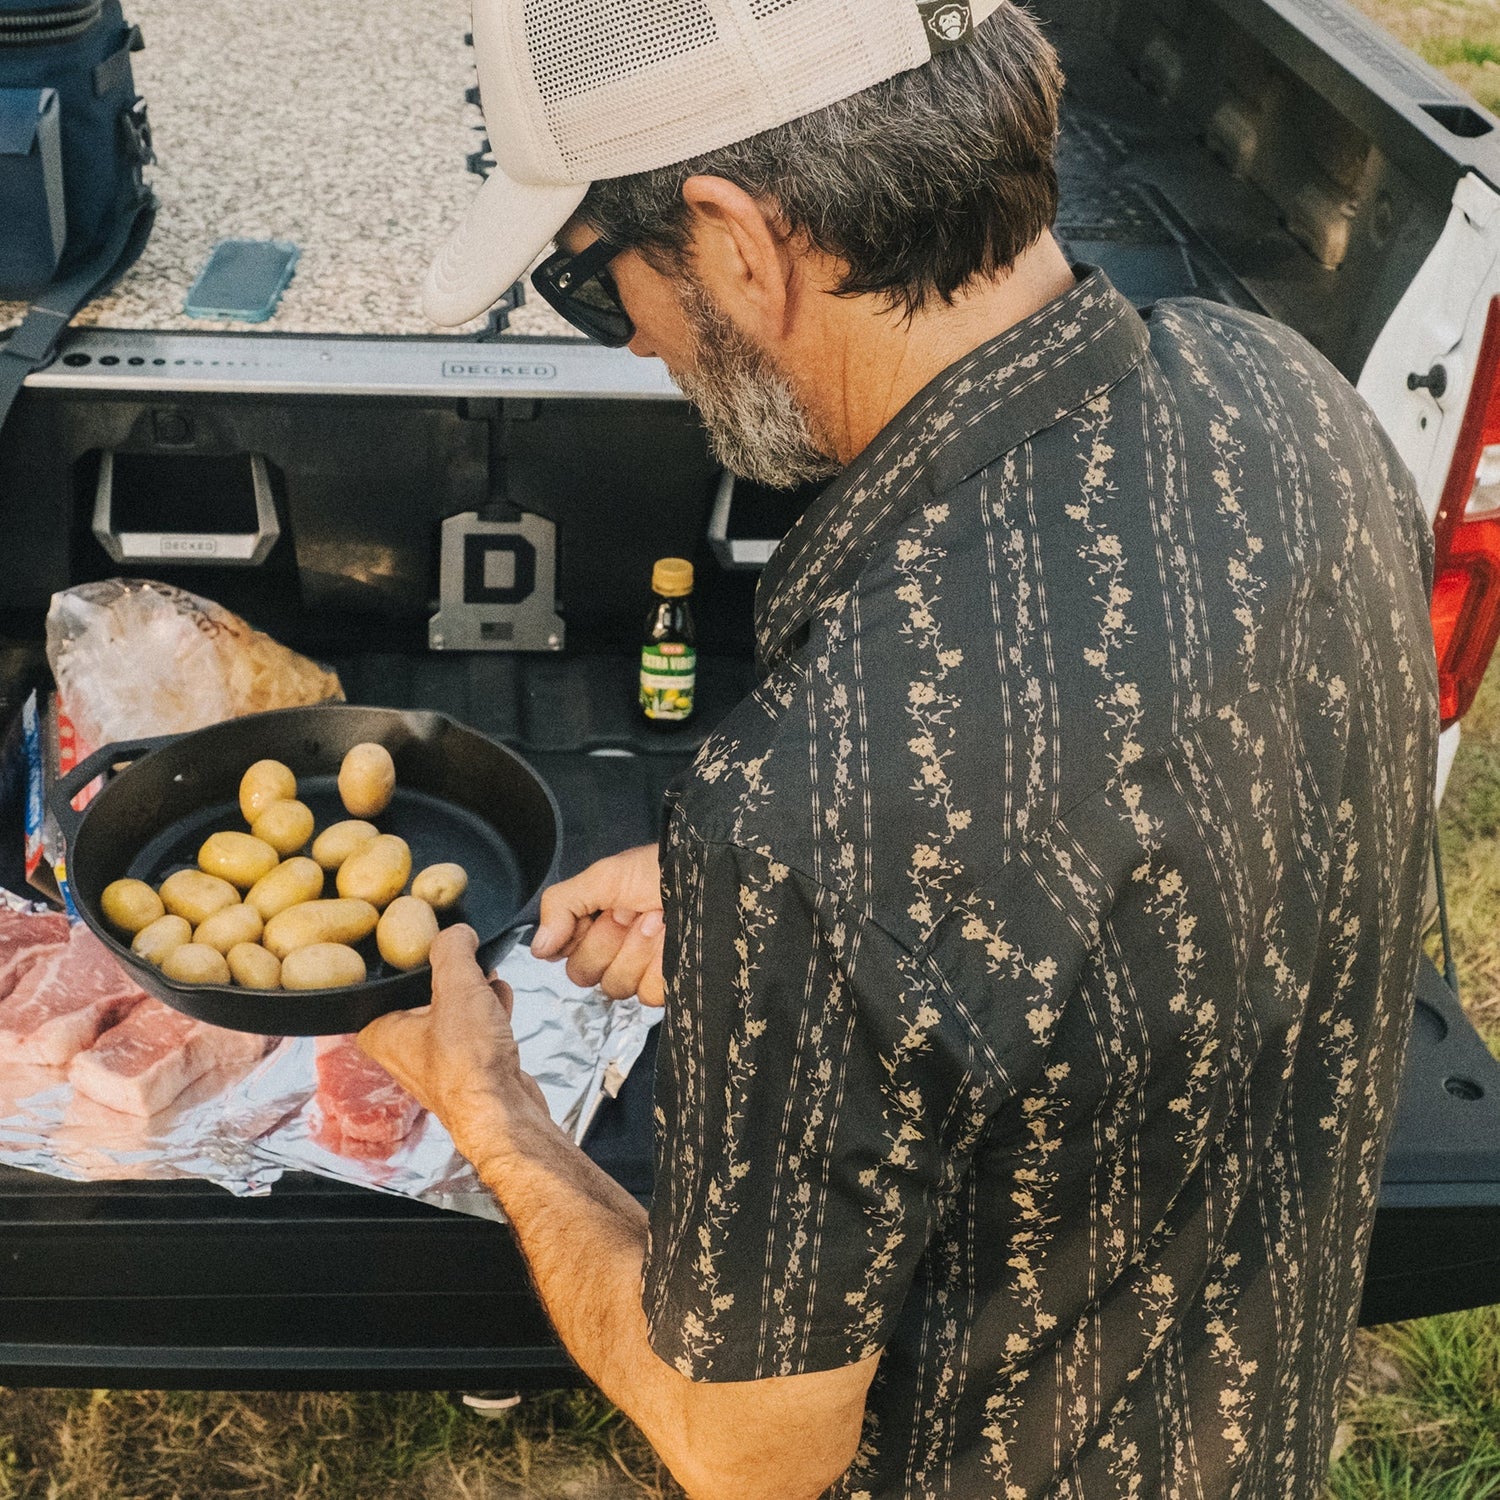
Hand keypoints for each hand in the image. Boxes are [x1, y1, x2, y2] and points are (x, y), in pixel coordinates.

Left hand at [358, 925, 550, 1163]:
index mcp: (381, 1032)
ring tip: (490, 977)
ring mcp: (438, 1061)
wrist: (504, 1112)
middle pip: (425, 993)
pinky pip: (475, 1029)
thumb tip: (457, 931)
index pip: (385, 982)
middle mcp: (404, 1050)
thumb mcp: (456, 986)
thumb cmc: (468, 1064)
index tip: (433, 942)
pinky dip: (489, 1013)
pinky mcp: (468, 1069)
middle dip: (453, 975)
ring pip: (453, 1011)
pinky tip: (502, 999)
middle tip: (469, 960)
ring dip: (476, 992)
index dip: (412, 960)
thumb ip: (452, 949)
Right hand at [531, 844, 665, 1006]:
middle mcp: (615, 950)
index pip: (564, 954)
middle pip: (585, 974)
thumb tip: (537, 949)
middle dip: (608, 941)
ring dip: (637, 950)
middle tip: (631, 914)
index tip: (600, 911)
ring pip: (617, 986)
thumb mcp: (604, 876)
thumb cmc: (659, 869)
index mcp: (595, 924)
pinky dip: (661, 966)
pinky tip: (673, 940)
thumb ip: (562, 905)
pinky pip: (649, 994)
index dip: (579, 935)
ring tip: (659, 921)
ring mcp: (643, 970)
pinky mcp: (669, 985)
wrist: (709, 876)